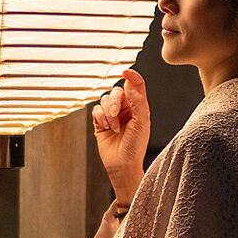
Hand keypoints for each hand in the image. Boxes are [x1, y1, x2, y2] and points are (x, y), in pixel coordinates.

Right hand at [92, 66, 149, 207]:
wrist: (122, 165)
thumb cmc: (135, 146)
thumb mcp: (141, 121)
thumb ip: (138, 99)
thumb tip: (130, 80)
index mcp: (138, 107)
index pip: (134, 86)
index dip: (130, 77)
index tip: (125, 72)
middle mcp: (125, 109)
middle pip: (116, 92)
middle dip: (115, 101)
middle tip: (116, 114)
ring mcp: (112, 115)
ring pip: (104, 100)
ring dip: (107, 112)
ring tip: (114, 127)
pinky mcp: (100, 122)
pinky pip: (95, 109)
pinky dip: (100, 116)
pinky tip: (106, 127)